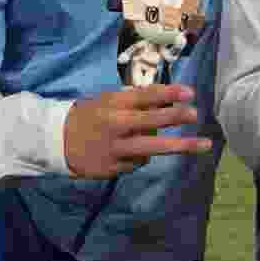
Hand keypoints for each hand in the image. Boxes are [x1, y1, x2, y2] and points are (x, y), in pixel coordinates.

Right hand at [63, 84, 212, 179]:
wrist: (55, 142)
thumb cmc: (87, 116)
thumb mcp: (106, 100)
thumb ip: (134, 99)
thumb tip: (167, 98)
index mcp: (113, 104)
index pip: (144, 96)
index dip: (168, 94)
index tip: (190, 93)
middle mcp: (115, 125)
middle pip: (150, 121)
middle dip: (175, 117)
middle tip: (195, 114)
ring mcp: (115, 149)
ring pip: (151, 148)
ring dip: (180, 146)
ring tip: (204, 144)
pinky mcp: (113, 168)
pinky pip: (139, 162)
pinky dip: (145, 157)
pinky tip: (141, 152)